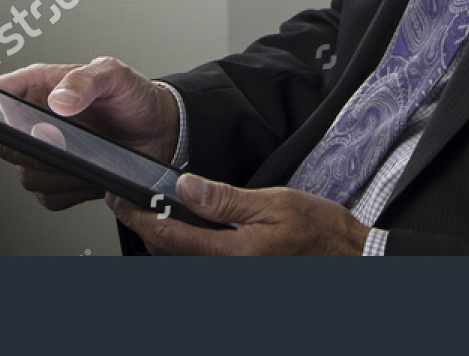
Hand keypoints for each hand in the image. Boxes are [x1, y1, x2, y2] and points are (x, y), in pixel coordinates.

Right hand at [0, 57, 179, 211]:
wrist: (157, 132)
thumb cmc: (132, 97)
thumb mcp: (116, 76)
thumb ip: (87, 80)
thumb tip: (59, 100)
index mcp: (38, 86)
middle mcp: (33, 121)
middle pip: (4, 144)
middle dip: (34, 147)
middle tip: (64, 139)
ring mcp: (43, 153)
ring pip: (26, 176)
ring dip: (58, 171)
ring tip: (89, 155)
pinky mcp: (56, 181)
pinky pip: (49, 197)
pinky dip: (71, 190)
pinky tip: (92, 173)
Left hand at [107, 174, 369, 255]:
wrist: (347, 262)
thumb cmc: (319, 234)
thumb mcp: (275, 202)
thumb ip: (225, 199)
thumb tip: (186, 188)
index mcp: (231, 255)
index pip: (168, 237)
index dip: (138, 216)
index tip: (121, 197)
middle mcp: (224, 275)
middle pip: (165, 254)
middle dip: (143, 225)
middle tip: (127, 199)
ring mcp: (228, 281)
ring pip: (177, 263)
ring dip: (159, 239)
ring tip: (150, 210)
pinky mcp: (234, 280)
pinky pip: (195, 266)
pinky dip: (180, 249)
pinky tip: (182, 231)